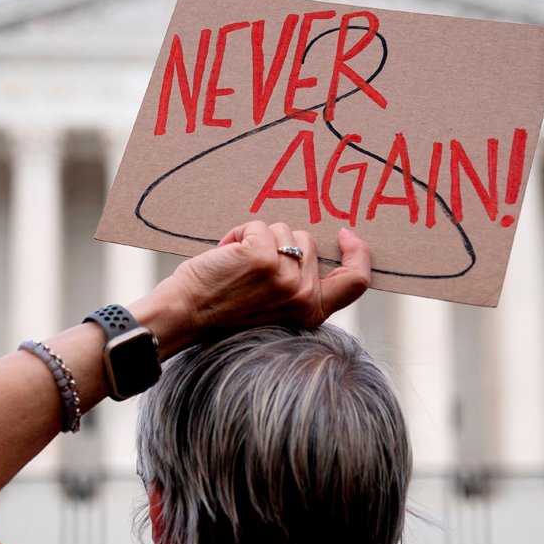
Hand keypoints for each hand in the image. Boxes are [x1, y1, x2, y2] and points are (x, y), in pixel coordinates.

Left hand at [138, 221, 370, 352]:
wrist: (185, 317)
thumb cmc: (223, 309)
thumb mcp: (274, 306)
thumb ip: (298, 283)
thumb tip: (308, 242)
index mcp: (313, 312)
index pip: (356, 281)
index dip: (358, 252)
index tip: (346, 234)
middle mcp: (305, 297)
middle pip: (308, 242)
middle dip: (279, 244)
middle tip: (250, 270)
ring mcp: (286, 277)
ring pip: (284, 230)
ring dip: (257, 238)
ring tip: (236, 265)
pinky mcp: (263, 258)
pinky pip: (258, 226)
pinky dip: (238, 234)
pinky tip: (224, 257)